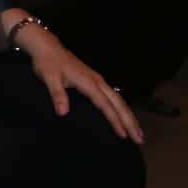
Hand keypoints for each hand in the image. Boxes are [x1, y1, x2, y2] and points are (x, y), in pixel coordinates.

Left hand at [13, 20, 143, 143]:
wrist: (47, 48)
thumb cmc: (47, 63)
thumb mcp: (49, 78)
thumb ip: (57, 95)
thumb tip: (63, 112)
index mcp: (89, 82)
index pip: (105, 104)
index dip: (114, 120)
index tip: (123, 135)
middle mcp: (97, 81)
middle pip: (119, 103)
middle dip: (130, 121)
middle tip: (139, 139)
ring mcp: (98, 80)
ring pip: (119, 100)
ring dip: (129, 116)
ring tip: (138, 132)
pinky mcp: (95, 80)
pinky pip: (113, 97)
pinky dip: (121, 108)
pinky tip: (124, 116)